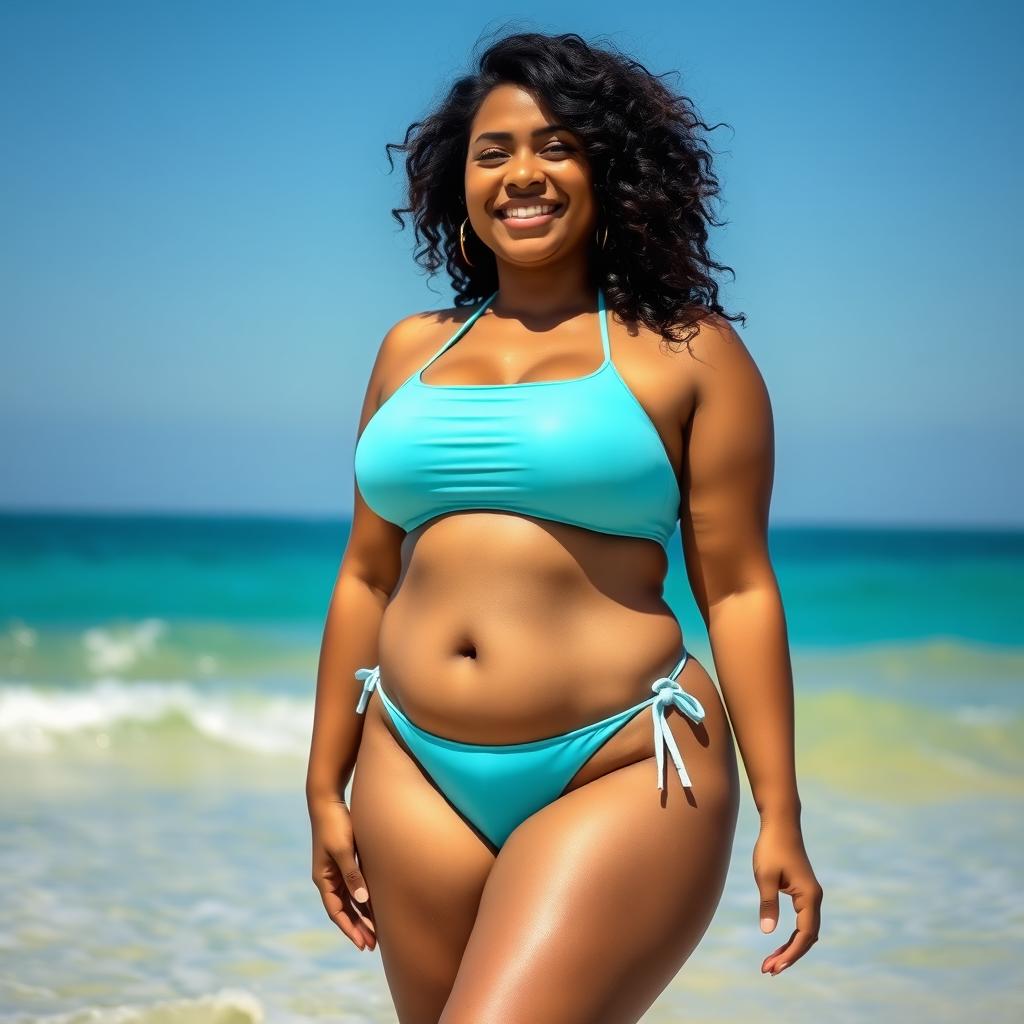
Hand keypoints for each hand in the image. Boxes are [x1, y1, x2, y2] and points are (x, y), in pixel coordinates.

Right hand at [309, 796, 376, 952]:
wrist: (328, 802)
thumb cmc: (335, 824)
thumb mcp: (344, 850)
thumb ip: (352, 874)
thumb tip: (362, 900)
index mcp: (323, 879)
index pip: (336, 912)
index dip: (349, 929)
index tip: (362, 944)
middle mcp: (328, 878)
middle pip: (343, 910)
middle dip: (357, 927)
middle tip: (372, 945)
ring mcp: (335, 870)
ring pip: (349, 900)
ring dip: (361, 915)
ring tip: (375, 932)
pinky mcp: (344, 861)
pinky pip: (353, 887)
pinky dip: (362, 898)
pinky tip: (374, 906)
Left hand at [753, 818, 821, 975]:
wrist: (779, 823)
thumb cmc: (771, 847)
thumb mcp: (764, 876)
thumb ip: (768, 903)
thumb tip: (768, 932)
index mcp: (809, 896)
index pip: (805, 935)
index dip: (791, 953)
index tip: (774, 966)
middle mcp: (815, 898)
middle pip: (807, 937)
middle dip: (789, 955)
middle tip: (768, 970)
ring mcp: (810, 895)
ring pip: (805, 931)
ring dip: (790, 947)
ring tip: (770, 963)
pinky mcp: (803, 892)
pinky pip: (802, 921)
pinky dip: (791, 935)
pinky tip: (779, 944)